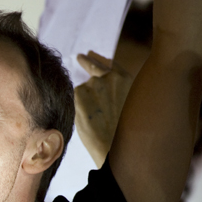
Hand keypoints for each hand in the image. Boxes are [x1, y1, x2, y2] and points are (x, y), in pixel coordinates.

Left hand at [74, 51, 133, 166]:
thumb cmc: (124, 132)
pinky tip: (86, 120)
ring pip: (83, 89)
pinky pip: (73, 99)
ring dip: (84, 102)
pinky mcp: (79, 94)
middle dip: (87, 62)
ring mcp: (94, 84)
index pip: (110, 64)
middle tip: (81, 56)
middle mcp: (110, 77)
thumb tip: (98, 82)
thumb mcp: (127, 104)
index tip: (90, 53)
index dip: (100, 59)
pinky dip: (76, 109)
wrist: (115, 147)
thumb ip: (115, 90)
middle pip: (94, 70)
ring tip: (94, 120)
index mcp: (126, 79)